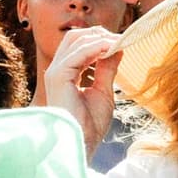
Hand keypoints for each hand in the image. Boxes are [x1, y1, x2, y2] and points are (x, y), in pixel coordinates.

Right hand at [42, 26, 122, 156]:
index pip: (80, 45)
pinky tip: (111, 48)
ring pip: (75, 41)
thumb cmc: (90, 124)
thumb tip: (116, 48)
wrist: (82, 143)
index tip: (122, 41)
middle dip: (99, 34)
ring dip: (100, 39)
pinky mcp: (58, 76)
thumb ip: (107, 69)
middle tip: (121, 38)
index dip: (100, 40)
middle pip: (75, 37)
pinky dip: (96, 48)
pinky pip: (78, 53)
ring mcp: (56, 72)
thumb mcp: (103, 91)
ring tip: (119, 41)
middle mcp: (58, 69)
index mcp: (67, 73)